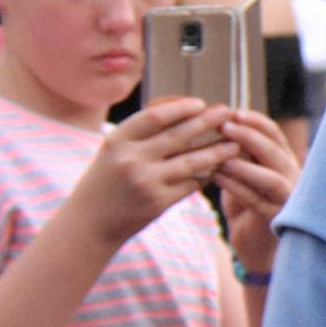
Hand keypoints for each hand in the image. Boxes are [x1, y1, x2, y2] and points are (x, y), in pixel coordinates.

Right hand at [68, 100, 239, 249]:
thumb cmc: (107, 180)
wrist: (90, 222)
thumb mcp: (114, 150)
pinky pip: (192, 184)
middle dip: (207, 122)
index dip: (181, 108)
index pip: (155, 116)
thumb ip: (142, 133)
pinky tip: (221, 168)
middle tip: (229, 113)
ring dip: (217, 151)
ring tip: (236, 144)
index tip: (201, 103)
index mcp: (117, 140)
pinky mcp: (159, 203)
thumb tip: (184, 111)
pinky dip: (207, 175)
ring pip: (192, 161)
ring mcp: (146, 182)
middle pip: (178, 136)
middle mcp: (131, 159)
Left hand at [214, 109, 301, 272]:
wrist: (256, 245)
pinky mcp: (276, 219)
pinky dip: (236, 188)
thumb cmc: (247, 204)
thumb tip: (220, 122)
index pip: (275, 135)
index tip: (232, 112)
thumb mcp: (244, 172)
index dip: (255, 121)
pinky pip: (257, 201)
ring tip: (220, 156)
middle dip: (250, 137)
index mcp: (284, 161)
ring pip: (271, 178)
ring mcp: (287, 200)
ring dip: (244, 165)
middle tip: (224, 127)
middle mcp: (292, 177)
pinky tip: (217, 178)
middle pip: (276, 152)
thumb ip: (239, 152)